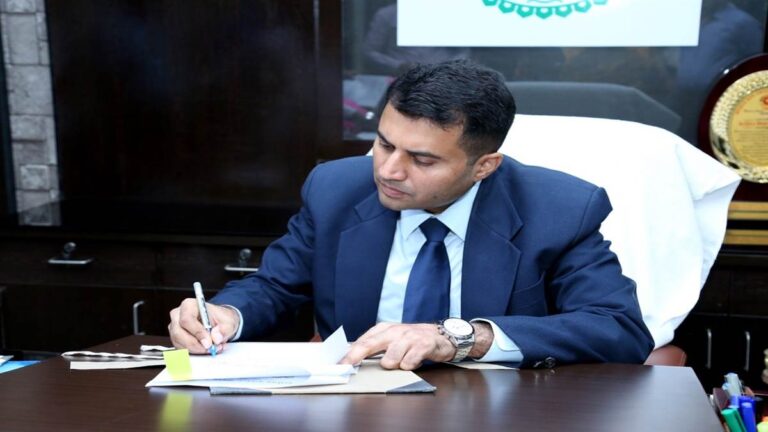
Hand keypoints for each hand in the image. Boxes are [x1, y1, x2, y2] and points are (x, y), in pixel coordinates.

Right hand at [168, 298, 239, 353]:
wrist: (219, 323)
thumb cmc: (220, 318)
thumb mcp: (228, 321)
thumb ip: (224, 329)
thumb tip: (216, 337)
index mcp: (189, 305)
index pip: (187, 319)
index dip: (197, 332)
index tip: (208, 342)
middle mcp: (178, 315)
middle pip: (179, 333)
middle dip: (196, 344)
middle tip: (210, 349)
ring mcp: (174, 328)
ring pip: (179, 343)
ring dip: (196, 349)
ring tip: (212, 348)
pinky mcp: (176, 339)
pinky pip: (181, 349)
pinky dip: (194, 352)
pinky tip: (205, 349)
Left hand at [340, 322, 456, 369]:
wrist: (440, 335)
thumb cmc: (411, 340)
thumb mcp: (392, 339)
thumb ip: (375, 346)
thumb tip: (353, 356)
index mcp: (384, 329)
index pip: (362, 342)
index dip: (349, 354)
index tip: (338, 365)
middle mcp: (394, 331)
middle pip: (369, 345)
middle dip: (354, 357)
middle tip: (346, 367)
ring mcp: (408, 337)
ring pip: (390, 360)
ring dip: (394, 365)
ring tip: (402, 361)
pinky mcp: (423, 345)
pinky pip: (408, 363)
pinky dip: (409, 366)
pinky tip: (414, 361)